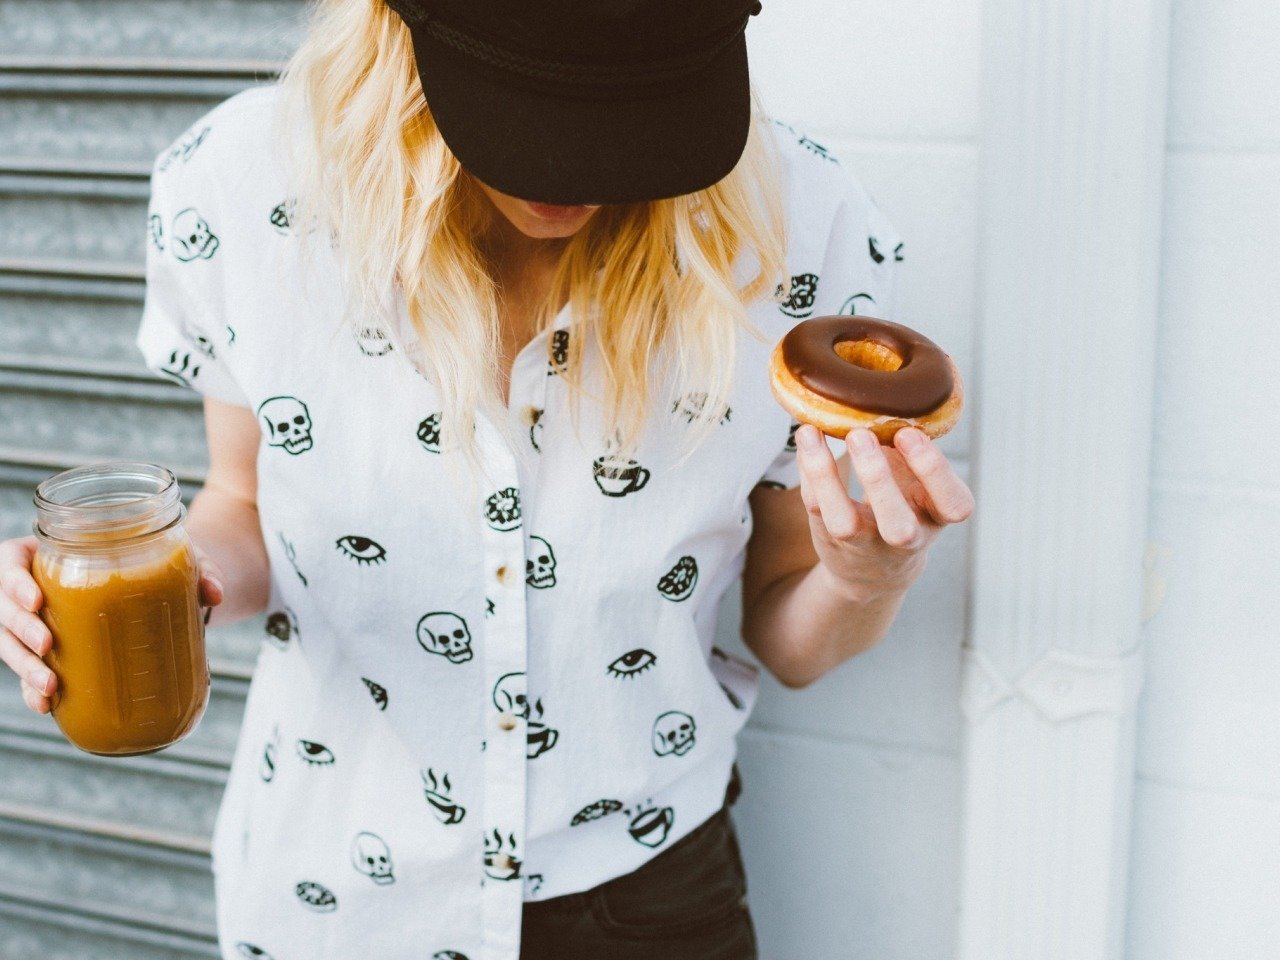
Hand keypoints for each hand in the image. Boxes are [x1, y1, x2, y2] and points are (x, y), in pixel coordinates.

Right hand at [0, 535, 224, 714]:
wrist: (161, 585)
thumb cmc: (157, 561)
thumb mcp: (176, 556)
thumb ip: (198, 567)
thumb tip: (215, 594)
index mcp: (50, 554)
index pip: (10, 562)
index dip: (13, 581)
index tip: (38, 598)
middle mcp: (33, 588)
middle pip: (4, 608)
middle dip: (19, 629)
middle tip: (48, 644)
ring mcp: (34, 623)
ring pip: (9, 644)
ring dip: (24, 668)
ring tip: (49, 687)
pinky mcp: (46, 653)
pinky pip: (28, 672)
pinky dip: (33, 691)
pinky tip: (47, 706)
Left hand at [794, 424, 974, 598]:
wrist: (873, 570)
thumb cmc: (903, 507)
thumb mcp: (920, 485)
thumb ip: (910, 452)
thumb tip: (886, 395)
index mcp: (937, 518)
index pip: (953, 505)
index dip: (934, 471)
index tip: (910, 434)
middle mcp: (905, 539)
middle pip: (898, 526)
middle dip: (879, 480)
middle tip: (861, 434)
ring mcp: (865, 544)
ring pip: (844, 523)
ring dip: (828, 477)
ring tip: (814, 433)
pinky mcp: (830, 538)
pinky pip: (815, 507)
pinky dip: (808, 470)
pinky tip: (806, 438)